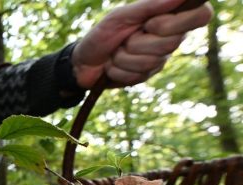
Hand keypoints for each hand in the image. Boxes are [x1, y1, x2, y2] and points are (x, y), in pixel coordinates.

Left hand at [72, 0, 212, 87]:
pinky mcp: (146, 76)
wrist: (83, 62)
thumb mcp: (122, 16)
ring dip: (125, 56)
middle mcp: (170, 38)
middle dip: (139, 41)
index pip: (202, 15)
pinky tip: (113, 65)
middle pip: (171, 42)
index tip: (152, 23)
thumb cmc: (103, 34)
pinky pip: (137, 75)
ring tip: (117, 51)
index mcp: (169, 17)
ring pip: (152, 61)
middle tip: (127, 37)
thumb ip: (150, 5)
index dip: (179, 23)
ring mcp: (159, 59)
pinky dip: (119, 69)